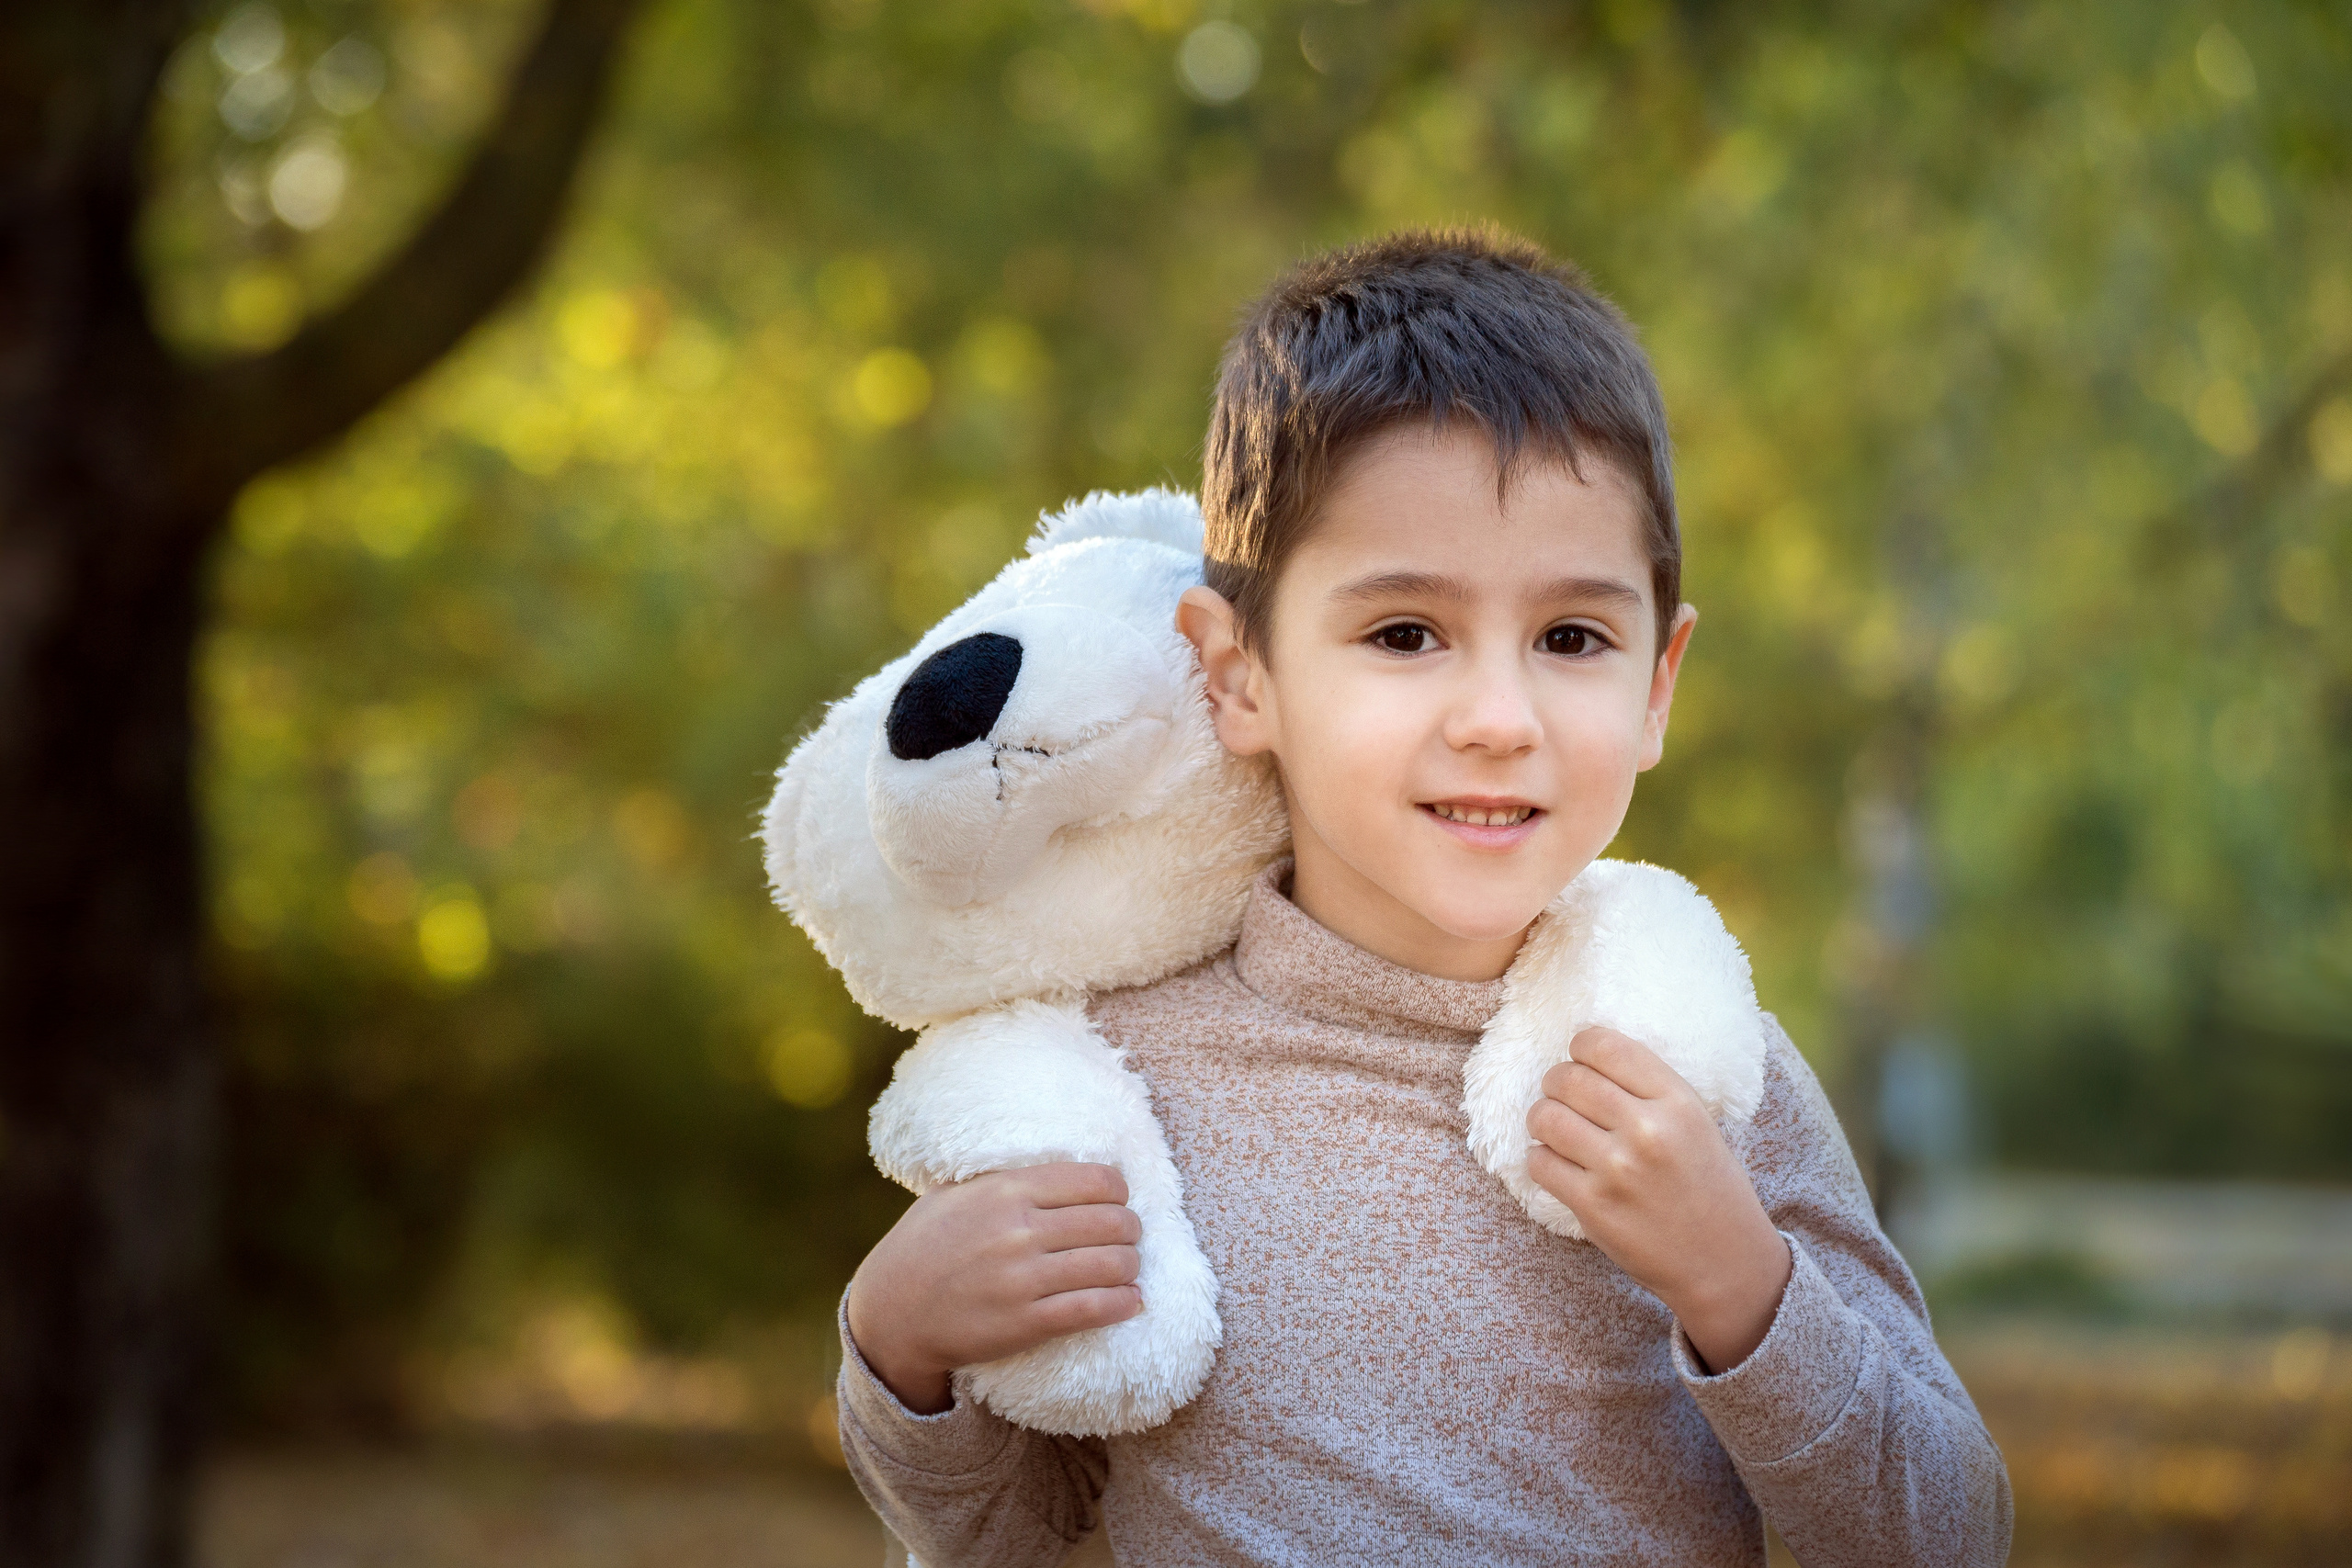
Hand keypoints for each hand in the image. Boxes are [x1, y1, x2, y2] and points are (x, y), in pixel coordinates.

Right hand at [846, 1162, 1143, 1412]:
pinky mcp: (1026, 1323)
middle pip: (1112, 1222)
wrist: (891, 1312)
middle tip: (1128, 1236)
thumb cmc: (924, 1245)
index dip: (1118, 1191)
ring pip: (1111, 1265)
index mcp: (1007, 1190)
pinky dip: (1123, 1304)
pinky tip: (1132, 1301)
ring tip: (1128, 1268)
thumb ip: (1006, 1180)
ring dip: (1130, 1267)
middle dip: (1130, 1229)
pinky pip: (1094, 1308)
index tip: (1117, 1201)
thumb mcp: (957, 1194)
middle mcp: (1019, 1230)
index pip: (1095, 1180)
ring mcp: (1024, 1278)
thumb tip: (1061, 1169)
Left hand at [1526, 1027, 1792, 1372]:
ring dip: (1543, 1119)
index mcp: (1678, 1102)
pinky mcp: (1593, 1206)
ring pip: (1544, 1116)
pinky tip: (1560, 1164)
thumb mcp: (1697, 1123)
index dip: (1581, 1046)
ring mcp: (1616, 1170)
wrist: (1725, 1264)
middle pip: (1567, 1078)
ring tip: (1558, 1130)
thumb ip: (1650, 1089)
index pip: (1604, 1046)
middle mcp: (1647, 1130)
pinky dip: (1542, 1159)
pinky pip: (1539, 1162)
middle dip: (1557, 1083)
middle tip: (1564, 1097)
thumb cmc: (1710, 1188)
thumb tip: (1588, 1056)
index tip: (1581, 1059)